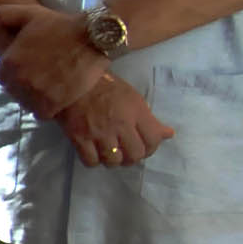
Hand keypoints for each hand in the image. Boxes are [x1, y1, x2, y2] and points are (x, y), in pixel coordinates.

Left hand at [0, 2, 110, 118]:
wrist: (95, 37)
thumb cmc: (62, 25)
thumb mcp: (30, 14)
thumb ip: (3, 15)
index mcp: (8, 62)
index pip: (3, 77)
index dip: (16, 74)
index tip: (29, 69)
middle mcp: (18, 79)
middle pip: (15, 91)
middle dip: (25, 86)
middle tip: (43, 79)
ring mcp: (35, 92)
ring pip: (27, 103)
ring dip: (36, 99)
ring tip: (51, 88)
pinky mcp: (53, 103)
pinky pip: (42, 113)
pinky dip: (48, 108)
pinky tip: (57, 98)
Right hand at [57, 76, 173, 166]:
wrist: (74, 82)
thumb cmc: (106, 88)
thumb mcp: (133, 98)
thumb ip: (149, 119)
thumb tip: (169, 134)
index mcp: (135, 112)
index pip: (153, 140)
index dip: (151, 148)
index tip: (145, 147)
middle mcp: (120, 125)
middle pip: (135, 155)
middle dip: (133, 157)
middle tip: (126, 152)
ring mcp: (99, 133)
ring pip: (113, 161)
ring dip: (113, 160)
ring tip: (110, 153)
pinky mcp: (80, 138)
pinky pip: (91, 161)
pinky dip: (94, 161)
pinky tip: (94, 153)